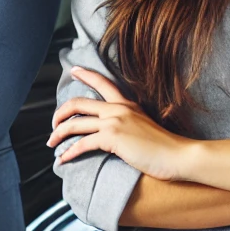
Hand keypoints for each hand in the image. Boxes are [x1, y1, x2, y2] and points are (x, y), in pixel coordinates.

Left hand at [49, 67, 191, 180]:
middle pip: (79, 104)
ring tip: (51, 144)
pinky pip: (82, 144)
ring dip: (58, 134)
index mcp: (127, 104)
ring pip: (75, 124)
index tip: (73, 71)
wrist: (178, 155)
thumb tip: (114, 131)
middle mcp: (118, 109)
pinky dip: (69, 153)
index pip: (103, 83)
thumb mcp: (144, 126)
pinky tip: (63, 160)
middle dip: (60, 113)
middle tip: (53, 124)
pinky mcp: (112, 138)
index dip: (85, 75)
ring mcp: (114, 122)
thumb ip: (129, 123)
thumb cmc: (165, 147)